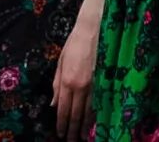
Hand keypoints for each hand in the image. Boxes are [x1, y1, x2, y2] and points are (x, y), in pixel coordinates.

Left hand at [53, 0, 105, 139]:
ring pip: (88, 111)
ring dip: (84, 126)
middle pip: (75, 113)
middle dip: (72, 129)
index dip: (61, 123)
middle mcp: (79, 86)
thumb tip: (54, 104)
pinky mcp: (104, 81)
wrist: (94, 28)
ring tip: (82, 137)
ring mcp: (93, 84)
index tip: (61, 133)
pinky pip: (99, 103)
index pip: (63, 108)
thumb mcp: (61, 61)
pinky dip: (95, 115)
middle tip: (71, 140)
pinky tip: (94, 123)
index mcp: (66, 80)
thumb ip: (56, 84)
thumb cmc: (75, 43)